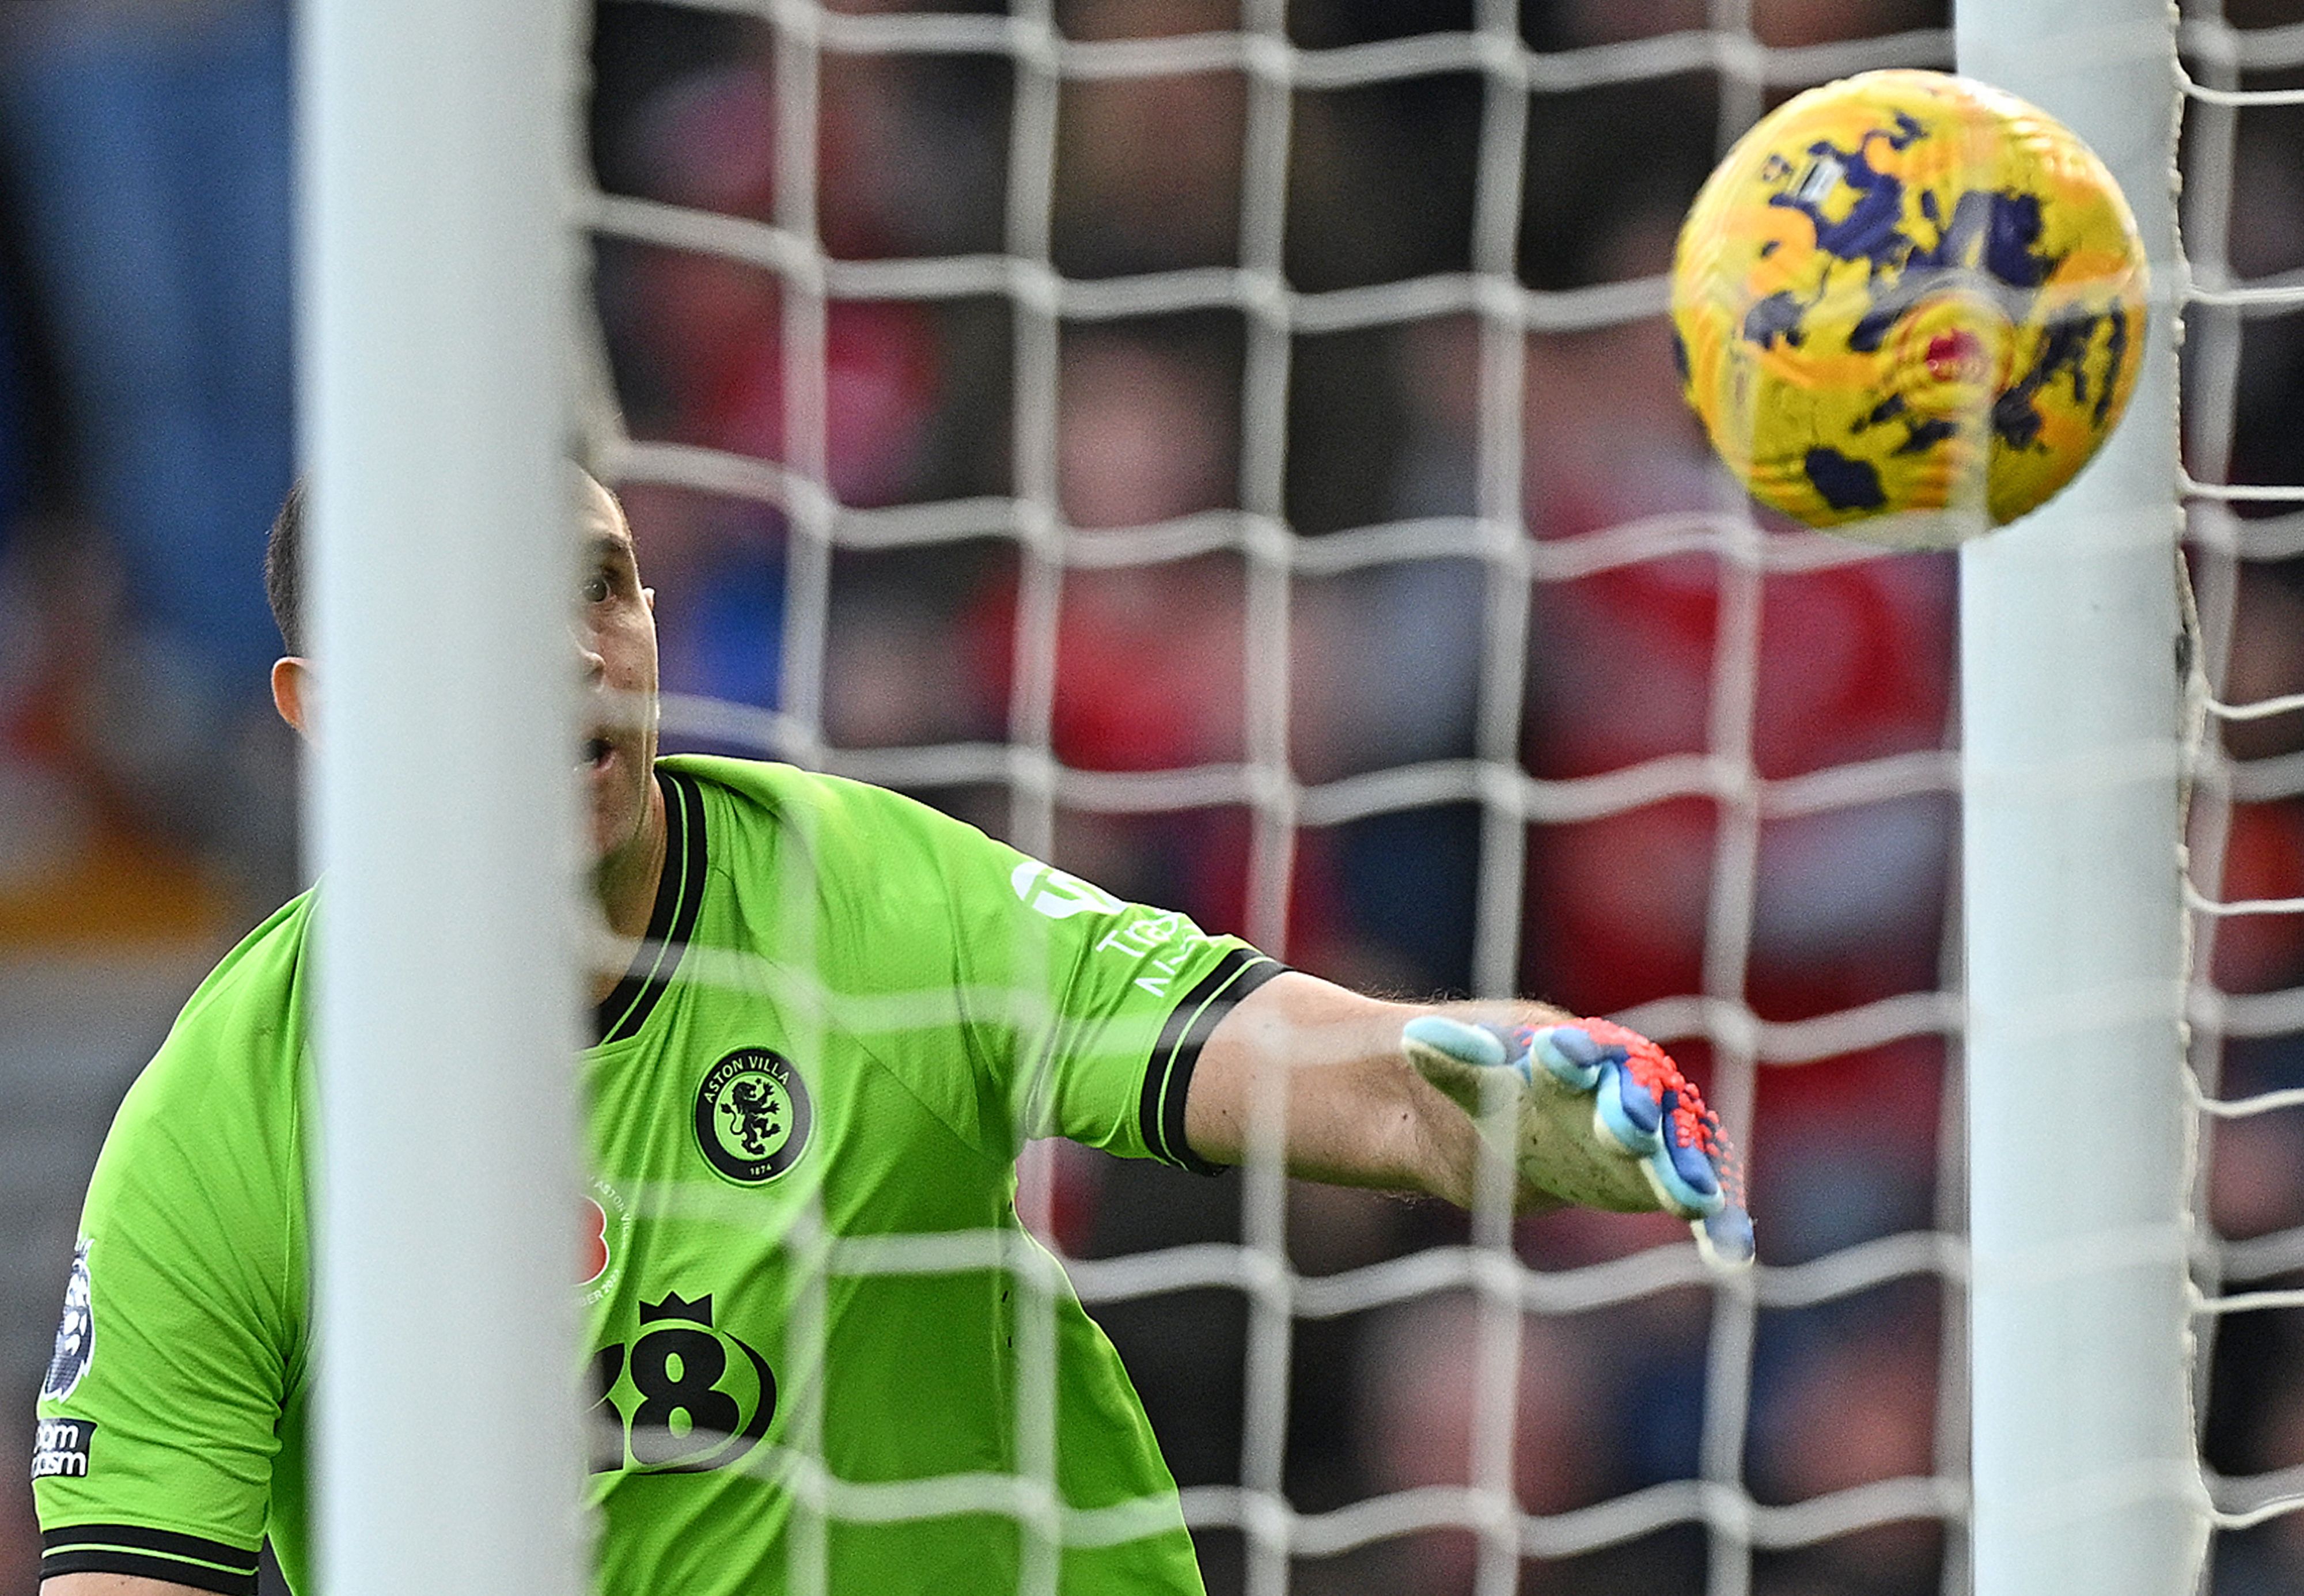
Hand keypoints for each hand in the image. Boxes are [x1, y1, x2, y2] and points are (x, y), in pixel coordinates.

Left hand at [1401, 1013, 1754, 1270]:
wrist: (1501, 1120)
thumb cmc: (1487, 1081)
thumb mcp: (1462, 1070)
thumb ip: (1452, 1059)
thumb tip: (1413, 1042)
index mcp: (1576, 1051)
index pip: (1581, 1049)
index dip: (1574, 1054)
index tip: (1561, 1056)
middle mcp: (1620, 1089)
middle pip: (1636, 1096)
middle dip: (1632, 1112)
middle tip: (1629, 1130)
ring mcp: (1643, 1136)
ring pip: (1672, 1150)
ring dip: (1683, 1171)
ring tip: (1696, 1200)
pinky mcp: (1652, 1181)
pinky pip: (1694, 1199)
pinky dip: (1718, 1221)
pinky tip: (1733, 1251)